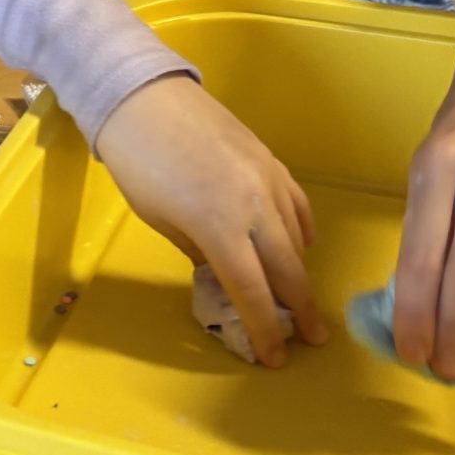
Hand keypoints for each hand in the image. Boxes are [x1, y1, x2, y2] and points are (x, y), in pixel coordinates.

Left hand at [95, 75, 324, 366]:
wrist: (144, 97)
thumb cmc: (139, 164)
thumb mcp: (161, 221)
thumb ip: (199, 251)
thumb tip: (224, 274)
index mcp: (221, 229)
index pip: (252, 292)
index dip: (265, 328)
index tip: (277, 357)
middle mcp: (255, 207)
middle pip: (287, 270)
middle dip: (302, 308)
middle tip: (315, 338)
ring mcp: (268, 180)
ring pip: (296, 236)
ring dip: (300, 270)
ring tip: (302, 297)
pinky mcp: (270, 159)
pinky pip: (297, 203)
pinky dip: (303, 229)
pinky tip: (303, 244)